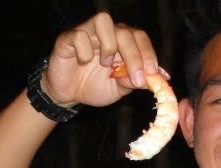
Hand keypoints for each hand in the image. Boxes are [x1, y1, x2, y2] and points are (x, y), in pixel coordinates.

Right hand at [43, 12, 158, 106]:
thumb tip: (150, 79)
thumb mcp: (119, 89)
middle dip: (134, 56)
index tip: (152, 73)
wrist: (70, 95)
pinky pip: (78, 35)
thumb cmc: (95, 86)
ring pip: (103, 20)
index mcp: (122, 42)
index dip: (148, 53)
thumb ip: (132, 82)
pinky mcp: (68, 38)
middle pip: (125, 31)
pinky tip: (83, 63)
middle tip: (137, 79)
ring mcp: (87, 32)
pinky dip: (84, 51)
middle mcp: (106, 33)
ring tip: (106, 64)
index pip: (139, 37)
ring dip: (109, 45)